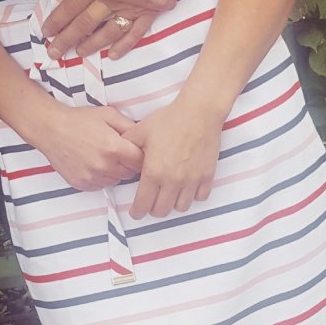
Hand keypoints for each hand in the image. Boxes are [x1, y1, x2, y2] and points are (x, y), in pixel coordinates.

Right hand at [29, 104, 143, 191]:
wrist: (51, 129)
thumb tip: (144, 137)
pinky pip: (100, 185)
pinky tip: (93, 162)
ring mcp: (92, 177)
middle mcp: (104, 165)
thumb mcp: (108, 115)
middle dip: (128, 163)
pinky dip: (101, 176)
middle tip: (118, 151)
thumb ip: (130, 126)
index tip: (135, 150)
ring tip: (104, 156)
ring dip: (115, 171)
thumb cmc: (78, 120)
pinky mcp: (82, 184)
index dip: (140, 155)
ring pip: (116, 180)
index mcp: (114, 148)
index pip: (141, 162)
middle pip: (130, 173)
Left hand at [42, 0, 153, 61]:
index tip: (45, 31)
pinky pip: (136, 30)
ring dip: (92, 44)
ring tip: (78, 53)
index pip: (71, 4)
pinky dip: (125, 44)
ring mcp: (131, 3)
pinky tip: (112, 55)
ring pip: (107, 30)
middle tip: (53, 52)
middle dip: (67, 38)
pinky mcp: (150, 7)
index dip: (57, 19)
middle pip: (84, 22)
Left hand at [124, 99, 223, 219]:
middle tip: (150, 202)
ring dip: (173, 203)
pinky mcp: (207, 176)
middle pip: (161, 211)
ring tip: (168, 194)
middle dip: (153, 209)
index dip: (137, 212)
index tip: (135, 212)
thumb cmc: (169, 119)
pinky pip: (200, 197)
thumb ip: (127, 146)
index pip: (143, 204)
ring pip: (181, 207)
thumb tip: (118, 155)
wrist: (198, 112)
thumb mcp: (140, 131)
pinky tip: (187, 186)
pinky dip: (192, 195)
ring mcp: (191, 180)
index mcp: (153, 172)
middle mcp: (172, 181)